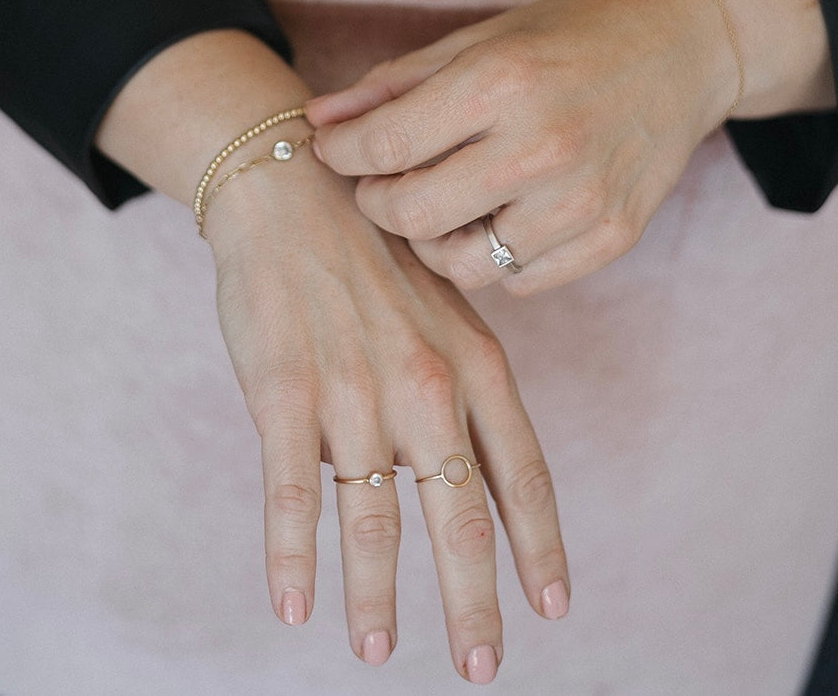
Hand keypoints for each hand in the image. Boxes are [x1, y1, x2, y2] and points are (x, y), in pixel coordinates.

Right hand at [207, 158, 568, 682]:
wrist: (294, 190)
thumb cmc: (371, 257)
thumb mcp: (444, 309)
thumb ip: (466, 388)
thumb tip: (483, 470)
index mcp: (472, 363)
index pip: (521, 473)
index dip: (539, 546)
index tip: (552, 607)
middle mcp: (425, 385)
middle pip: (460, 514)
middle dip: (474, 600)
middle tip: (482, 666)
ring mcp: (354, 391)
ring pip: (374, 518)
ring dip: (378, 594)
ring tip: (378, 650)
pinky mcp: (285, 394)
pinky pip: (294, 493)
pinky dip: (293, 557)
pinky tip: (294, 605)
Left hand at [306, 0, 739, 295]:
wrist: (682, 50)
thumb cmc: (568, 38)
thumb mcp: (477, 41)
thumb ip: (392, 85)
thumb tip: (317, 122)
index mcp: (502, 83)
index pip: (384, 145)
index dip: (340, 154)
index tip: (333, 151)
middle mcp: (543, 146)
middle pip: (411, 215)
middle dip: (377, 202)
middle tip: (382, 182)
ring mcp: (583, 200)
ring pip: (460, 265)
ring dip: (432, 240)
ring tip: (441, 201)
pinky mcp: (613, 237)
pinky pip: (518, 280)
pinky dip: (493, 256)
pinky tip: (498, 216)